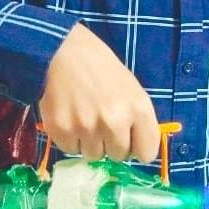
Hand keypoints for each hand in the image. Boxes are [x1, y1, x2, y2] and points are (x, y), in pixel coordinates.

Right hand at [39, 23, 159, 162]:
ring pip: (93, 155)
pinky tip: (71, 118)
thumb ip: (138, 121)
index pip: (146, 153)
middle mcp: (115, 121)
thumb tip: (137, 152)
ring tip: (86, 118)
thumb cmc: (104, 71)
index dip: (138, 148)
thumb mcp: (133, 90)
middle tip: (103, 124)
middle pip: (118, 156)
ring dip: (90, 142)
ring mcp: (87, 127)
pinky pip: (70, 149)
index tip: (130, 141)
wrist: (68, 52)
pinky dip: (70, 139)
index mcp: (138, 109)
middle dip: (112, 144)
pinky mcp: (61, 129)